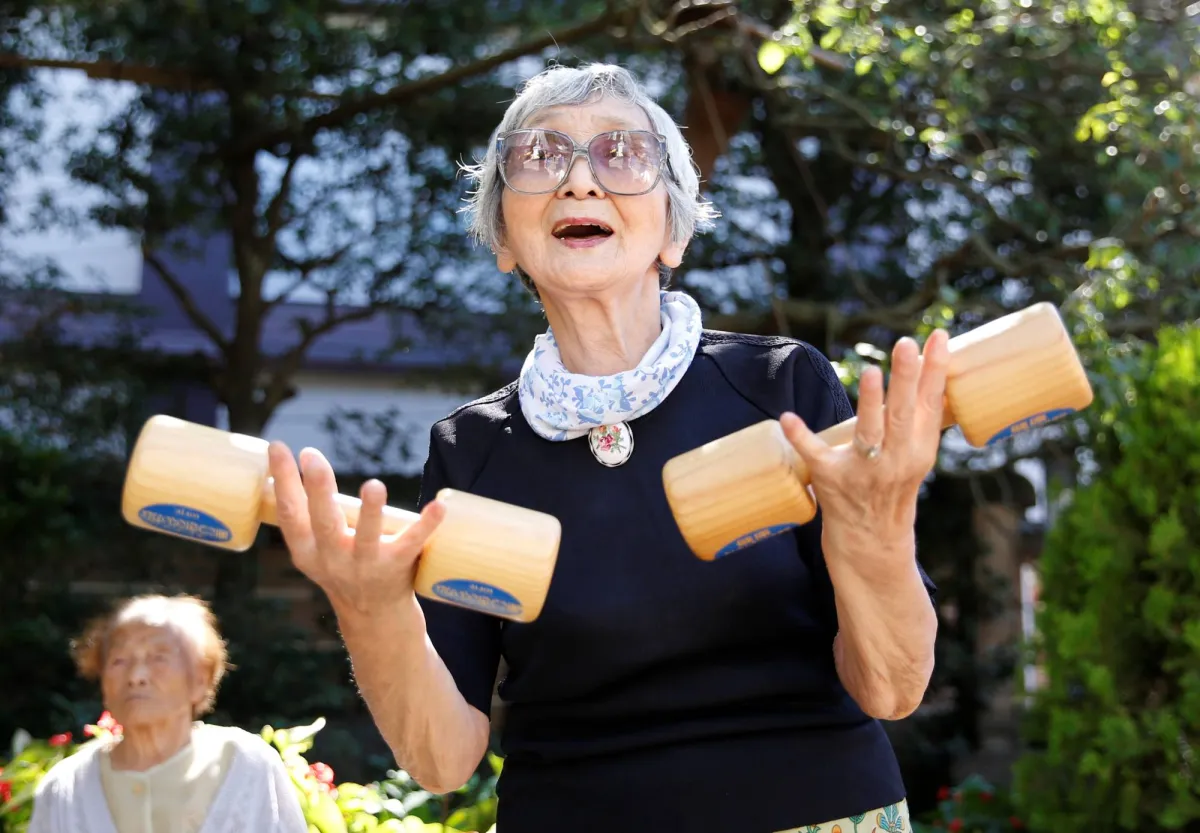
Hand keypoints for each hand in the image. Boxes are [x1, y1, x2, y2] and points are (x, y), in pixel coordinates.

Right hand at [268, 443, 445, 615]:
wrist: (374, 617)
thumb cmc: (344, 567)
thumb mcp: (315, 549)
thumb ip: (310, 513)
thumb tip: (304, 458)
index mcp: (307, 551)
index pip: (289, 511)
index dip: (282, 479)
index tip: (278, 445)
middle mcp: (332, 559)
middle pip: (323, 522)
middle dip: (318, 489)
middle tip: (313, 456)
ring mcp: (365, 565)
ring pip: (366, 537)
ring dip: (370, 511)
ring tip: (374, 485)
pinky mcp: (397, 567)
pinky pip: (412, 543)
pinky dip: (426, 524)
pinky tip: (438, 506)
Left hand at [781, 328, 950, 556]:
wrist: (872, 543)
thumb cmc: (892, 488)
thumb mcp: (914, 456)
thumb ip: (915, 418)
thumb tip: (921, 365)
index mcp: (919, 450)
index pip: (932, 405)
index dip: (936, 371)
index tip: (938, 337)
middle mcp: (896, 460)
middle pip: (902, 414)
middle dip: (906, 379)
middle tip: (907, 343)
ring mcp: (863, 472)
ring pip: (868, 434)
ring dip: (870, 403)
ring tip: (872, 372)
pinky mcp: (831, 481)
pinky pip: (815, 456)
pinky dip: (800, 437)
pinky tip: (788, 418)